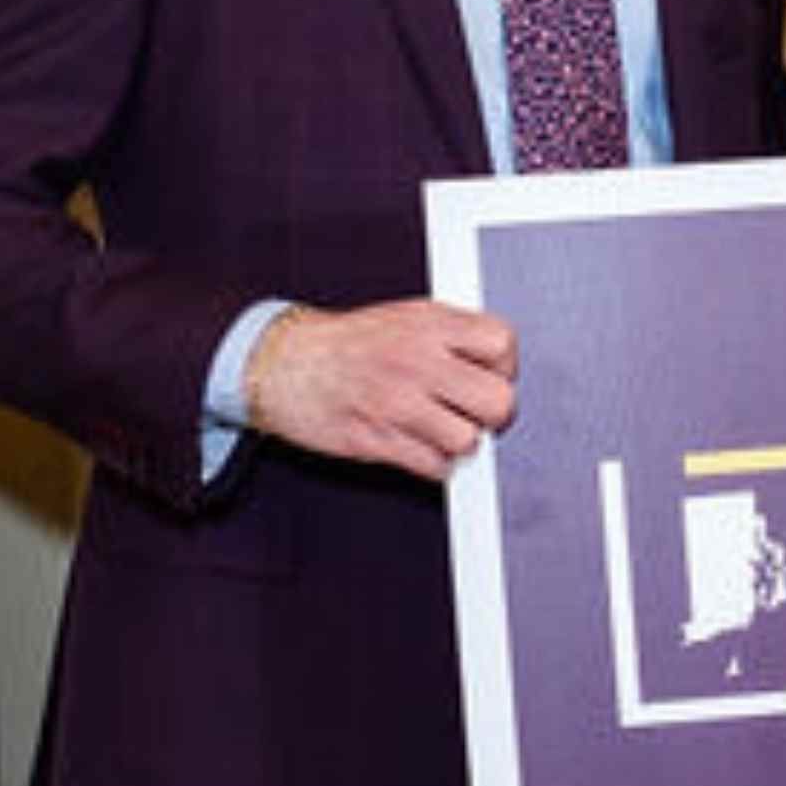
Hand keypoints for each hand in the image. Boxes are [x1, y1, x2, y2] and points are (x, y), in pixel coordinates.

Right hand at [239, 301, 519, 478]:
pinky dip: (433, 464)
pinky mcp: (377, 440)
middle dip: (490, 415)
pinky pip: (435, 467)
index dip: (502, 368)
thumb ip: (452, 336)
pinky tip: (415, 444)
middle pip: (498, 401)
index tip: (485, 377)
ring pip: (468, 441)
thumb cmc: (347, 345)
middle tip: (470, 412)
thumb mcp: (405, 317)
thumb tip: (497, 367)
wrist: (283, 364)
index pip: (502, 345)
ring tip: (437, 429)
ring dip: (458, 443)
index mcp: (428, 323)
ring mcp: (397, 402)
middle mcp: (417, 360)